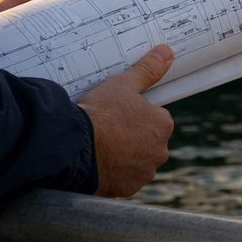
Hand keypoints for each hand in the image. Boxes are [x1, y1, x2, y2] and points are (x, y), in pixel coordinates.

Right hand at [79, 45, 175, 196]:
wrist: (74, 146)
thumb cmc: (99, 112)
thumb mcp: (122, 85)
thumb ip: (147, 70)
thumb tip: (167, 52)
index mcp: (163, 125)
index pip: (155, 119)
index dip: (136, 115)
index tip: (118, 114)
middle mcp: (160, 152)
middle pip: (148, 141)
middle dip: (133, 137)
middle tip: (109, 130)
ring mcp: (144, 173)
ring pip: (137, 162)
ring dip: (125, 157)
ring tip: (102, 147)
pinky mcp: (128, 189)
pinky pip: (124, 179)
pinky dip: (115, 173)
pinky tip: (100, 163)